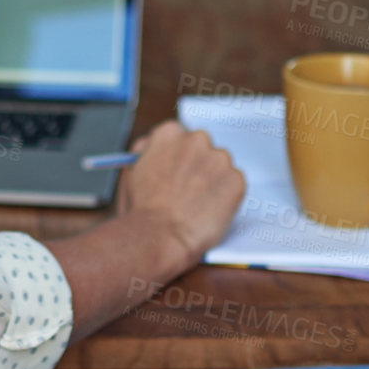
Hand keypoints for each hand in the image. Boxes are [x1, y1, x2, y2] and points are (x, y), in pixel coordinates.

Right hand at [114, 120, 246, 272]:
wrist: (160, 235)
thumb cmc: (141, 208)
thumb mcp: (131, 169)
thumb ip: (146, 152)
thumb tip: (152, 147)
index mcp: (169, 133)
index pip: (179, 137)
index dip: (178, 157)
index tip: (178, 170)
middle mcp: (196, 139)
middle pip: (203, 148)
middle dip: (198, 166)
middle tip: (190, 190)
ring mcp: (219, 158)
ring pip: (220, 166)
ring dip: (213, 180)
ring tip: (198, 204)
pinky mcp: (236, 180)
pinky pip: (234, 185)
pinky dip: (226, 198)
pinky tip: (209, 211)